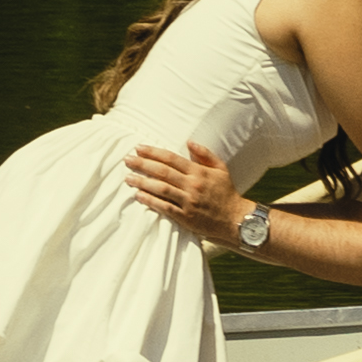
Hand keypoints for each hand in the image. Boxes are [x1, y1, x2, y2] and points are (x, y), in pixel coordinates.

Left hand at [125, 142, 245, 245]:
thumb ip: (205, 154)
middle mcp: (192, 185)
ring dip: (142, 182)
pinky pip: (164, 207)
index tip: (139, 148)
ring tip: (128, 178)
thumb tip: (189, 142)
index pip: (172, 159)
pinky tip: (139, 196)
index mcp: (199, 172)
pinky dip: (150, 201)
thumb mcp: (221, 169)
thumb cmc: (226, 192)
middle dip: (143, 164)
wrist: (234, 219)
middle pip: (163, 172)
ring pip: (161, 189)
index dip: (154, 153)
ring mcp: (188, 201)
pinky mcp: (185, 217)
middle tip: (127, 159)